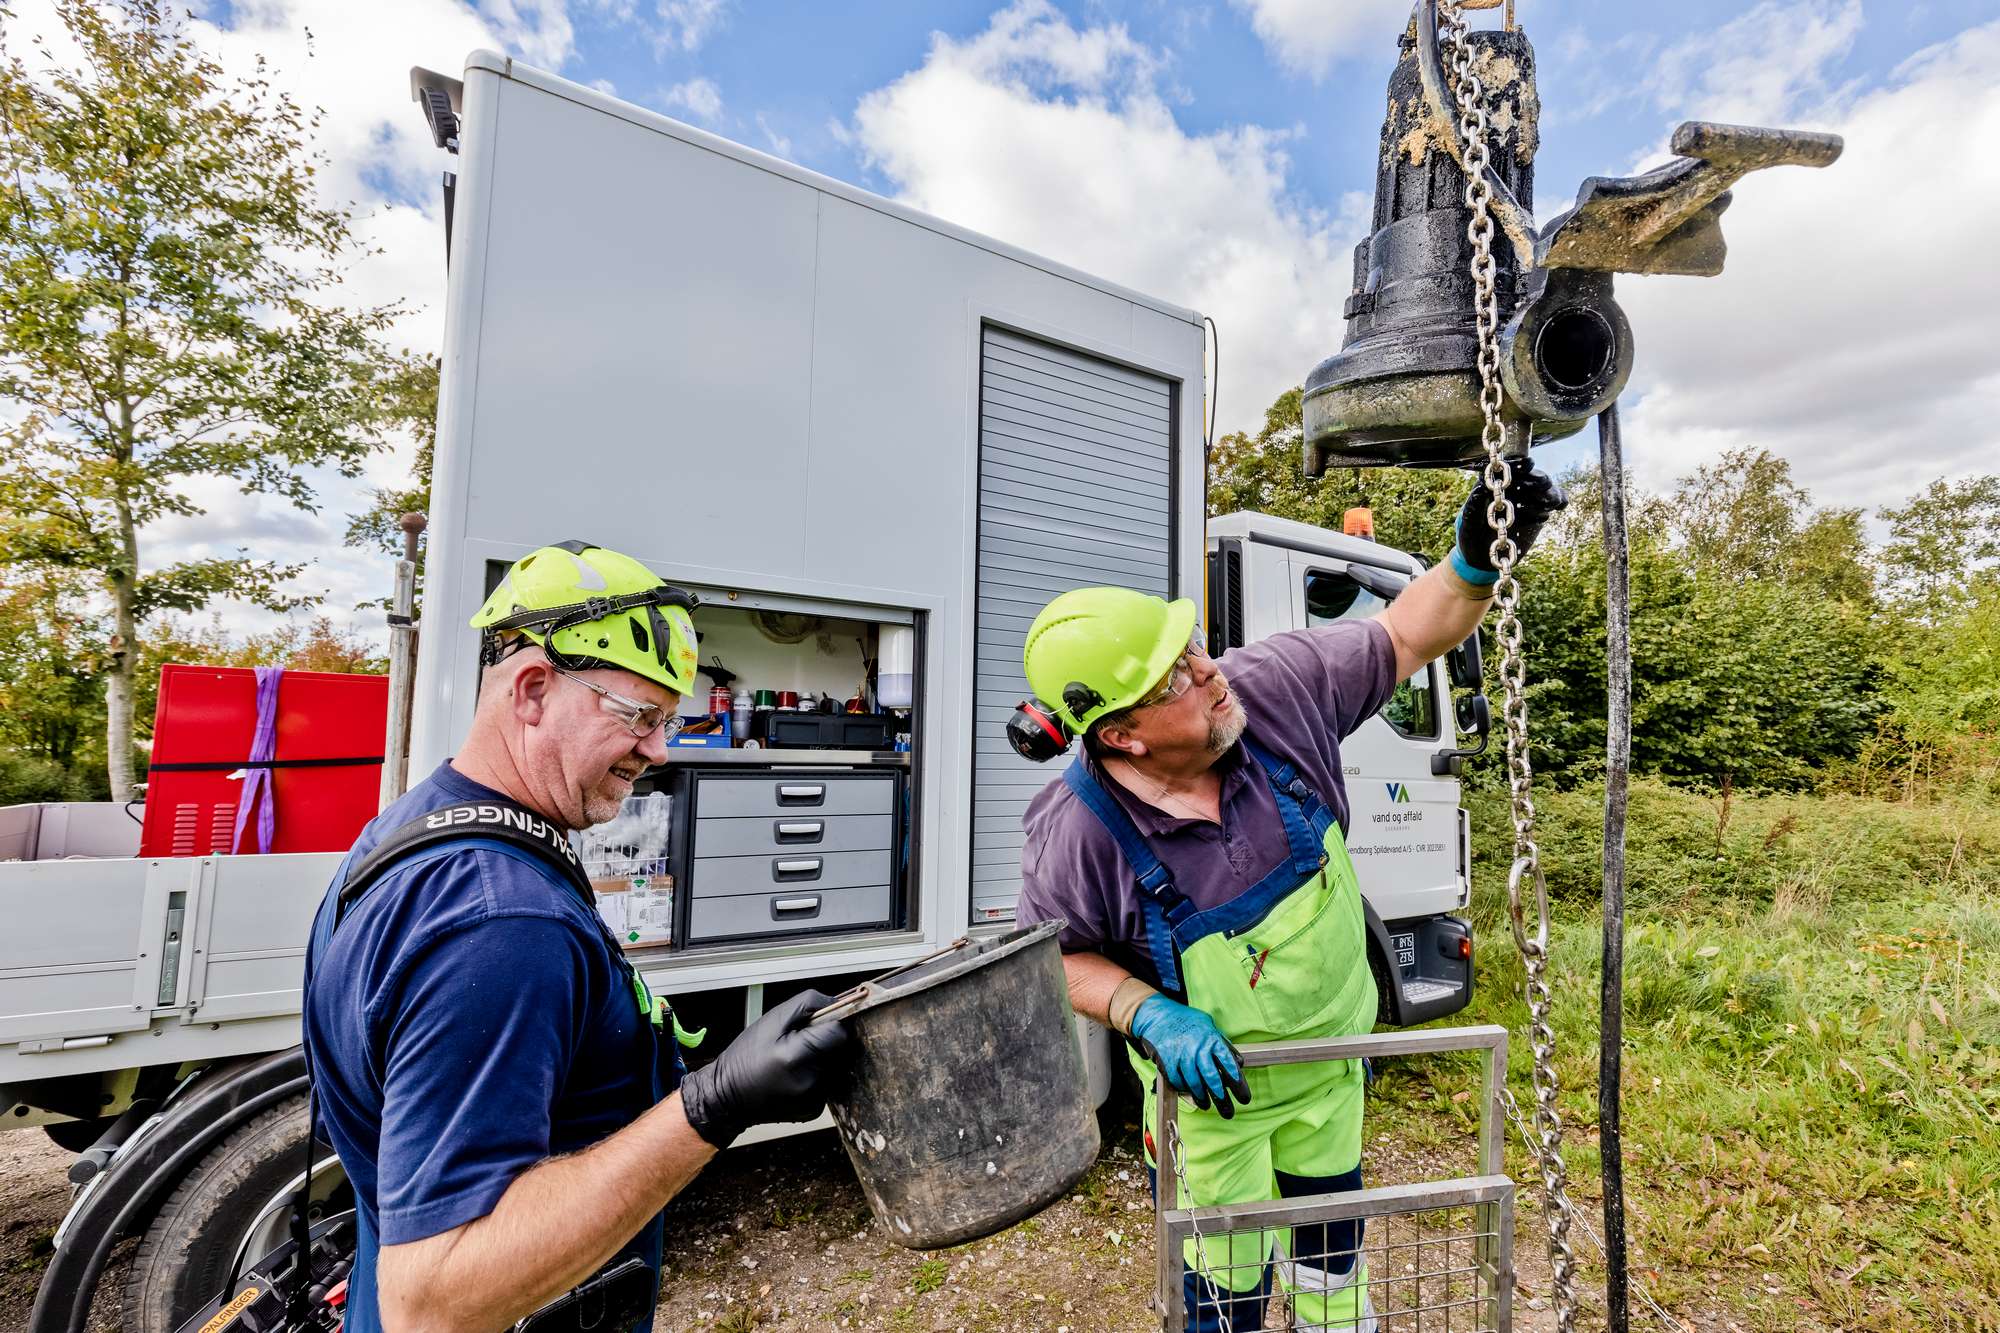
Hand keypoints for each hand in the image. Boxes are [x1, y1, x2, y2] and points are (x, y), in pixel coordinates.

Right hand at [680, 990, 855, 1147]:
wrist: (727, 1096)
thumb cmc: (746, 1057)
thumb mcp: (772, 1019)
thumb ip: (808, 1004)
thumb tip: (839, 1002)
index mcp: (796, 1057)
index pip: (839, 1033)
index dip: (831, 1023)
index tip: (818, 1023)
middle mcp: (808, 1082)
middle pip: (839, 1050)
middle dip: (824, 1041)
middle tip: (797, 1043)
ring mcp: (812, 1099)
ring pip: (834, 1067)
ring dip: (821, 1059)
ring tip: (793, 1061)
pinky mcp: (814, 1110)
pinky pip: (826, 1084)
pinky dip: (816, 1076)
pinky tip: (795, 1076)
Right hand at [1128, 995, 1250, 1118]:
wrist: (1158, 1016)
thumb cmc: (1186, 1021)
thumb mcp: (1208, 1026)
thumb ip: (1222, 1044)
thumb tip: (1238, 1062)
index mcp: (1211, 1039)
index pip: (1228, 1063)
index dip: (1237, 1082)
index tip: (1243, 1096)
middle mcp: (1198, 1048)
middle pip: (1212, 1079)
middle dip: (1222, 1098)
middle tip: (1228, 1111)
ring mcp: (1182, 1056)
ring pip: (1195, 1084)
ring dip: (1202, 1098)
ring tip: (1207, 1104)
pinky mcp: (1168, 1062)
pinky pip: (1178, 1082)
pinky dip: (1184, 1089)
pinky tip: (1189, 1093)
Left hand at [1454, 458, 1566, 574]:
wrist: (1481, 557)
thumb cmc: (1470, 536)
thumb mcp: (1468, 522)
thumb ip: (1473, 507)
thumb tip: (1480, 489)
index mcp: (1493, 485)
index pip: (1509, 467)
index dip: (1520, 464)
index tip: (1527, 465)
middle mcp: (1512, 488)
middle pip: (1533, 475)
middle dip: (1538, 480)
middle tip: (1538, 488)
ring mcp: (1527, 499)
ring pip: (1547, 487)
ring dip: (1548, 494)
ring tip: (1545, 504)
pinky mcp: (1539, 511)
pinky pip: (1556, 500)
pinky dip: (1560, 500)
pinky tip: (1559, 506)